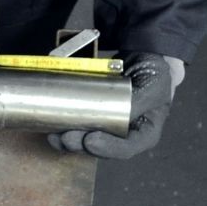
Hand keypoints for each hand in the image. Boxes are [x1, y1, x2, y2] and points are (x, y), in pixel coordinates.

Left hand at [49, 53, 183, 158]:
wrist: (143, 55)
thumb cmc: (155, 74)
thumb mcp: (154, 87)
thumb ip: (139, 102)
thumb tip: (123, 115)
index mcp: (144, 134)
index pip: (126, 149)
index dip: (107, 149)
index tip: (90, 140)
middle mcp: (125, 135)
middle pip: (101, 147)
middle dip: (80, 145)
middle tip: (66, 138)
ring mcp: (107, 126)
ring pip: (86, 139)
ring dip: (68, 140)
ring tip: (54, 135)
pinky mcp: (93, 115)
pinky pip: (78, 124)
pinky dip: (64, 125)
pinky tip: (52, 124)